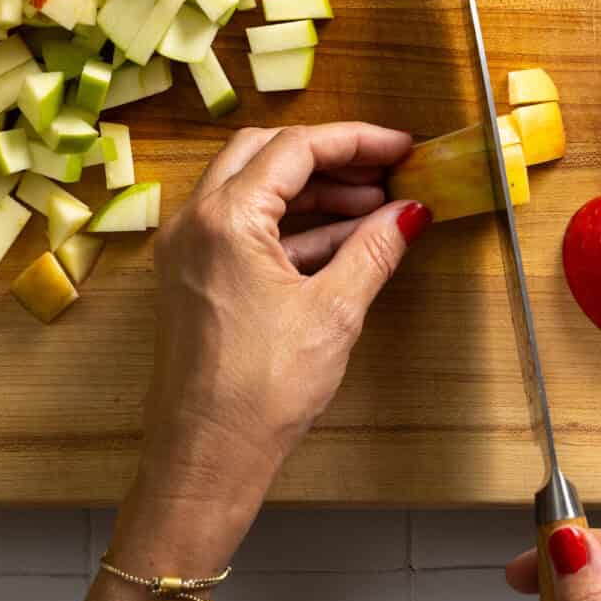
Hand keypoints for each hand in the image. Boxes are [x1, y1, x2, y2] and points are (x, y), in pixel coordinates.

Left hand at [113, 123, 430, 570]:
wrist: (205, 459)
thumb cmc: (261, 391)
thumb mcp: (333, 313)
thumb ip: (373, 250)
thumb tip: (411, 212)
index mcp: (224, 218)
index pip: (295, 147)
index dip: (355, 142)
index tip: (402, 147)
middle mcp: (194, 222)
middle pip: (266, 155)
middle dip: (330, 158)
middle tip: (386, 171)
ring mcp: (189, 250)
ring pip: (254, 191)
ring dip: (313, 193)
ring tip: (376, 208)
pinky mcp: (194, 279)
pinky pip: (245, 231)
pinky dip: (293, 228)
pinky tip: (344, 242)